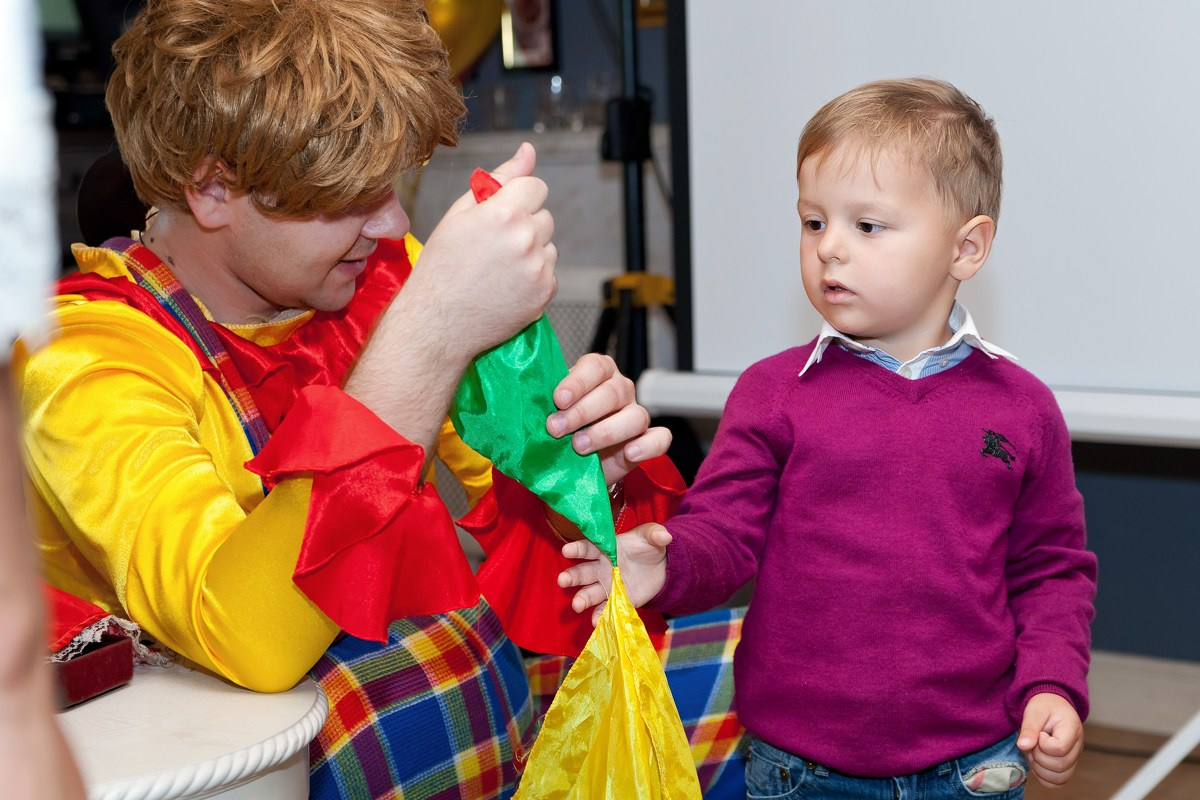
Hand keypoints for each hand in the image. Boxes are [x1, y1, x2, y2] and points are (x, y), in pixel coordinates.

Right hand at [405, 142, 557, 359]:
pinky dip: (533, 276)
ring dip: (531, 250)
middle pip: (545, 216)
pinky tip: (505, 285)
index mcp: (504, 212)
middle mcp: (526, 238)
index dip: (518, 198)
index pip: (536, 186)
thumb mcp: (460, 213)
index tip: (500, 213)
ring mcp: (539, 268)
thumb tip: (529, 151)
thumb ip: (500, 178)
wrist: (437, 323)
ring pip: (549, 245)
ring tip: (497, 268)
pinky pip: (549, 271)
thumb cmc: (441, 266)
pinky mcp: (545, 293)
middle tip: (492, 246)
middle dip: (525, 224)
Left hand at [546, 353, 671, 484]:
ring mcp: (635, 415)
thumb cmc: (561, 431)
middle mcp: (620, 390)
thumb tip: (523, 407)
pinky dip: (647, 445)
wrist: (574, 465)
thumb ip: (543, 406)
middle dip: (582, 412)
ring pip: (635, 416)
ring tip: (579, 445)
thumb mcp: (549, 413)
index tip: (559, 399)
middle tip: (556, 428)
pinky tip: (629, 452)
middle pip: (612, 392)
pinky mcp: (646, 441)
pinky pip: (659, 439)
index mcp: (597, 374)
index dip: (578, 381)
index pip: (595, 367)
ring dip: (606, 431)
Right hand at [557, 522, 671, 625]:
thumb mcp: (652, 536)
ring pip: (590, 593)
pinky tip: (596, 622)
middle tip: (562, 580)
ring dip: (582, 599)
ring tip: (577, 605)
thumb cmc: (649, 547)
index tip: (567, 550)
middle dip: (572, 577)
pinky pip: (605, 609)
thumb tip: (665, 536)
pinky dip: (600, 616)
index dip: (577, 549)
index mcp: (606, 550)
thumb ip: (655, 534)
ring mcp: (608, 587)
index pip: (588, 548)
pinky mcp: (617, 601)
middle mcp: (602, 569)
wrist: (661, 568)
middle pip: (583, 573)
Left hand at [1017, 692, 1083, 787]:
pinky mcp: (1068, 764)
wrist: (1052, 705)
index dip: (1043, 744)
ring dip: (1041, 769)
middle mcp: (1077, 746)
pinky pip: (1059, 782)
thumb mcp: (1034, 711)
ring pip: (1061, 778)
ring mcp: (1074, 757)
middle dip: (1039, 757)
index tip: (1039, 734)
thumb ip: (1029, 727)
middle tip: (1034, 744)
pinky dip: (1045, 778)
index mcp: (1072, 729)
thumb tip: (1022, 746)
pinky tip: (1037, 764)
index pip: (1059, 748)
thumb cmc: (1045, 706)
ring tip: (1035, 753)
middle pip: (1060, 766)